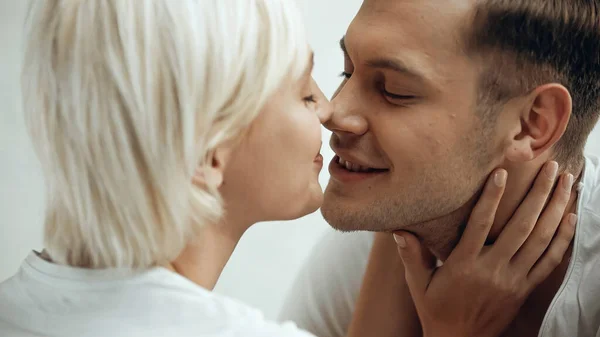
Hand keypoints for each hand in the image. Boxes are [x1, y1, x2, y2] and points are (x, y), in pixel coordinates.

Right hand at [394, 162, 575, 336]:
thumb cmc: (436, 310)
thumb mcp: (418, 284)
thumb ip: (411, 256)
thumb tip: (399, 230)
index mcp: (464, 265)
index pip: (480, 225)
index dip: (491, 198)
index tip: (502, 173)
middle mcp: (492, 270)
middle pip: (521, 227)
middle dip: (539, 195)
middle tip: (551, 167)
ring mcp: (512, 280)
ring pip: (540, 240)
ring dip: (556, 209)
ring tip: (567, 183)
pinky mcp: (524, 290)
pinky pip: (548, 262)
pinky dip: (562, 239)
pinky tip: (572, 217)